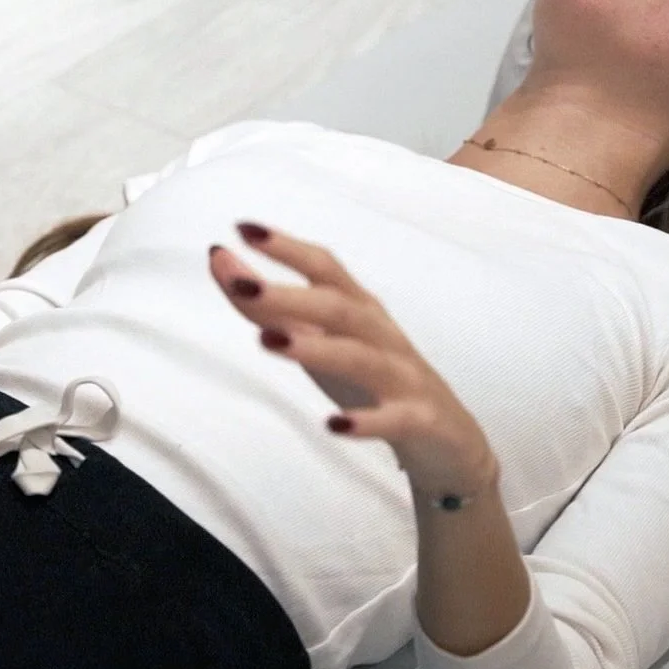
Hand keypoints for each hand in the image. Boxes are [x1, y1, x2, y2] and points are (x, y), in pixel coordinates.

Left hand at [209, 222, 499, 500]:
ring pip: (362, 356)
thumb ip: (268, 306)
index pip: (325, 268)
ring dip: (317, 348)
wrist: (447, 439)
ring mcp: (402, 376)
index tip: (243, 228)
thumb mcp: (317, 339)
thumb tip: (220, 261)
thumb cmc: (370, 379)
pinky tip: (334, 425)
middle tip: (241, 285)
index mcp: (358, 309)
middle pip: (338, 307)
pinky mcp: (419, 419)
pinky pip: (395, 418)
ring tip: (269, 343)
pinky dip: (366, 420)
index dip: (286, 247)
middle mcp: (380, 334)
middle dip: (289, 295)